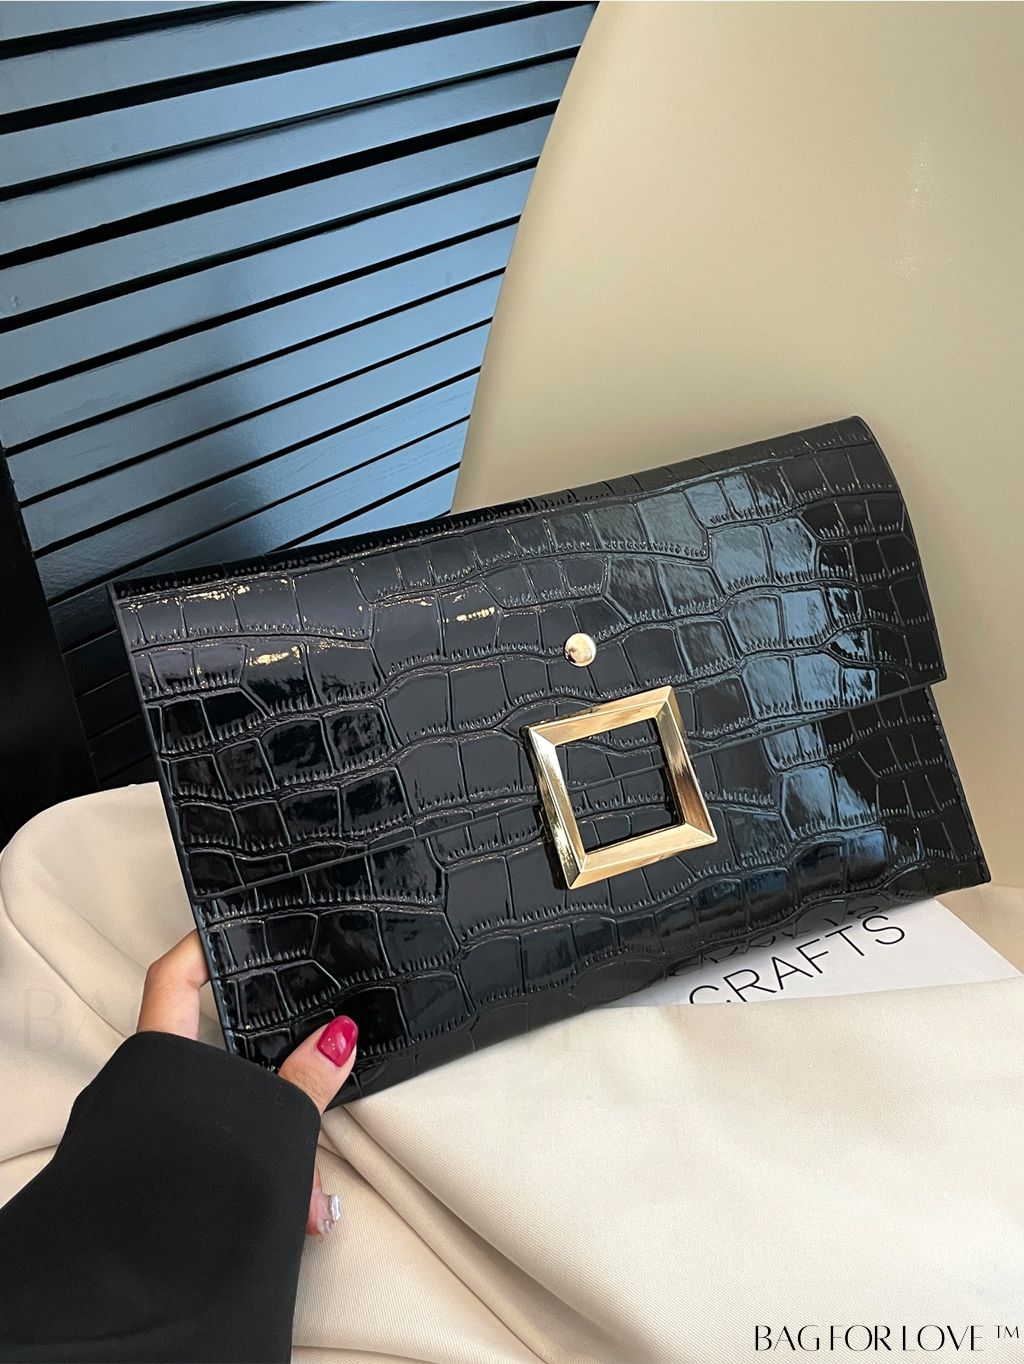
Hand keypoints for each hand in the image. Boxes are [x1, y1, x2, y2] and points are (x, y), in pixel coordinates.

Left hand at [137, 930, 355, 1237]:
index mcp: (163, 1061)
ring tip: (314, 1185)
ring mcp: (165, 1134)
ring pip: (232, 1115)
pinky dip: (268, 1176)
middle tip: (308, 1035)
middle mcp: (156, 1092)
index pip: (173, 979)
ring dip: (280, 1142)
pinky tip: (304, 1208)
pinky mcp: (177, 1172)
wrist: (154, 1287)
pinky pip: (231, 1157)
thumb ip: (306, 1081)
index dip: (202, 946)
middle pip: (215, 1049)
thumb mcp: (267, 1127)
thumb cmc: (186, 1200)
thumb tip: (340, 1036)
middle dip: (274, 1062)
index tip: (235, 923)